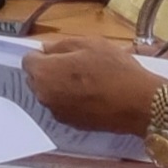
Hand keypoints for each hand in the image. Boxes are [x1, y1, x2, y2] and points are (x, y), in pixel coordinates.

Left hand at [23, 37, 164, 135]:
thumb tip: (46, 49)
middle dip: (49, 70)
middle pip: (36, 78)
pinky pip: (63, 106)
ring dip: (60, 86)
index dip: (43, 54)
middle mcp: (43, 95)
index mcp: (44, 73)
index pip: (28, 60)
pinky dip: (71, 100)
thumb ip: (61, 45)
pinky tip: (92, 96)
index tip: (59, 53)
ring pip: (50, 94)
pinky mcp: (71, 124)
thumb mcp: (90, 44)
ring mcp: (56, 112)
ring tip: (86, 81)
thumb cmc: (115, 69)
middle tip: (75, 65)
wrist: (139, 103)